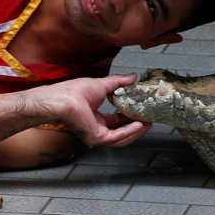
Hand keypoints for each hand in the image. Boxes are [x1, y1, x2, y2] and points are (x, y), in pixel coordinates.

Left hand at [31, 74, 151, 147]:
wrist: (65, 97)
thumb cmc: (76, 91)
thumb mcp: (103, 85)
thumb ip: (119, 82)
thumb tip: (133, 77)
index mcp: (96, 118)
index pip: (117, 121)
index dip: (131, 117)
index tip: (142, 112)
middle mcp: (97, 128)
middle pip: (121, 131)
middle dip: (136, 126)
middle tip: (149, 120)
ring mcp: (97, 135)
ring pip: (122, 138)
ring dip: (136, 131)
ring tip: (148, 123)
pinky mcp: (98, 138)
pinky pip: (118, 137)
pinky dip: (130, 131)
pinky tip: (140, 124)